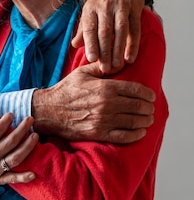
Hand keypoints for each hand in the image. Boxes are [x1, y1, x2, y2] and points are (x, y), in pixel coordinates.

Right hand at [0, 113, 38, 185]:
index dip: (6, 121)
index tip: (11, 114)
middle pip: (10, 143)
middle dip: (23, 129)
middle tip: (30, 119)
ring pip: (14, 159)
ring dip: (27, 147)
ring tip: (35, 136)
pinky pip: (11, 179)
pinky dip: (23, 178)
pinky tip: (33, 173)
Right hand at [32, 62, 155, 142]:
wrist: (48, 111)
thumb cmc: (65, 90)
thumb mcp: (82, 73)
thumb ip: (102, 67)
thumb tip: (119, 64)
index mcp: (105, 87)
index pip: (136, 90)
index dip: (147, 93)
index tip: (151, 96)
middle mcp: (107, 104)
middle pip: (138, 106)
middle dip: (148, 108)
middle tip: (150, 108)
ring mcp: (104, 120)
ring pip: (134, 122)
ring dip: (145, 121)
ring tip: (148, 120)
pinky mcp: (99, 133)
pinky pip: (124, 136)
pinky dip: (136, 135)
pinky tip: (140, 132)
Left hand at [72, 0, 143, 71]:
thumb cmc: (101, 1)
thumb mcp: (89, 12)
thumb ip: (83, 30)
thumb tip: (75, 46)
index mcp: (91, 9)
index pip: (90, 28)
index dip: (90, 44)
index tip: (91, 59)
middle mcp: (105, 6)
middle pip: (105, 31)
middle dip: (105, 51)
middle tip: (105, 68)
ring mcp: (121, 6)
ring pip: (120, 30)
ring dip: (119, 49)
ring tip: (117, 66)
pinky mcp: (135, 8)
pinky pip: (135, 28)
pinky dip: (133, 44)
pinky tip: (130, 57)